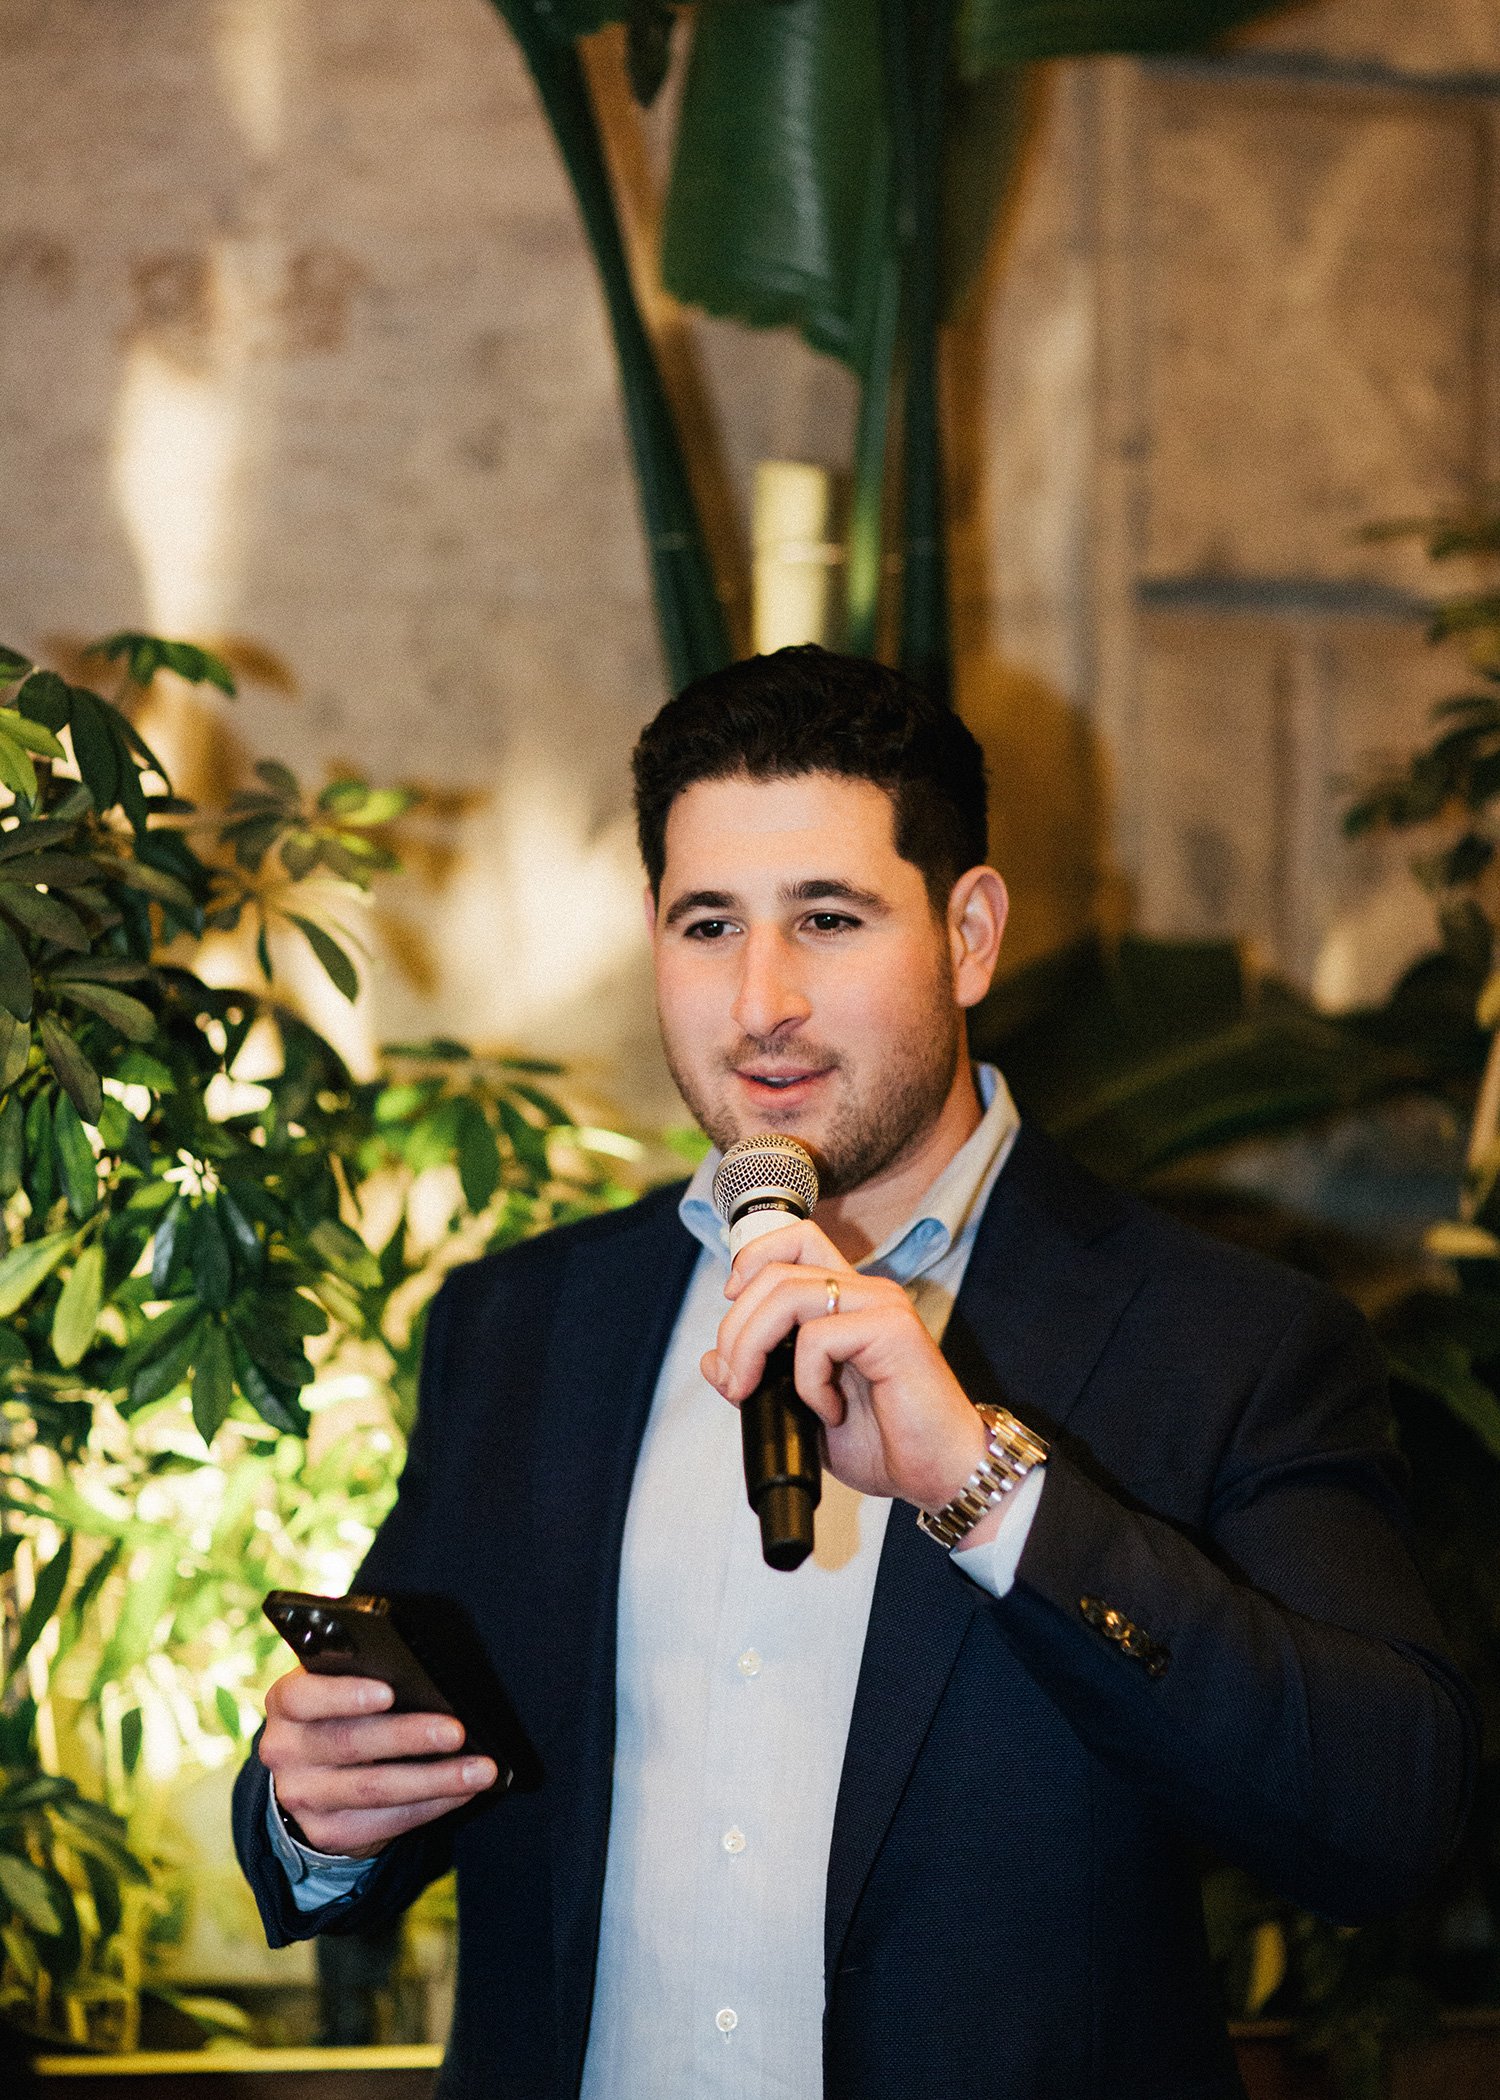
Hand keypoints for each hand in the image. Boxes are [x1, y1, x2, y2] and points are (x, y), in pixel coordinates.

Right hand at [258, 1669, 498, 1859]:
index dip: (345, 1695)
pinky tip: (462, 1792)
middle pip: (349, 1743)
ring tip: (479, 1769)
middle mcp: (285, 1751)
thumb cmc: (343, 1712)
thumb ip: (366, 1676)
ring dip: (434, 1779)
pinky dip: (431, 1806)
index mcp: (286, 1702)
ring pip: (374, 1789)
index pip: (304, 1696)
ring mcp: (303, 1796)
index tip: (390, 1692)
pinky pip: (385, 1821)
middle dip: (408, 1736)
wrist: (313, 1774)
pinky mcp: (327, 1832)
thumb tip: (427, 1680)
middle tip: (456, 1730)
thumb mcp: (339, 1687)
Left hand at [701, 1218, 989, 1512]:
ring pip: (788, 1294)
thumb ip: (761, 1380)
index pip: (796, 1239)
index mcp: (846, 1300)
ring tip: (756, 1390)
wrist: (938, 1475)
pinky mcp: (893, 1330)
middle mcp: (865, 1292)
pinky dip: (807, 1382)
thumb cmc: (885, 1443)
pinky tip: (829, 1410)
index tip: (730, 1304)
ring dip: (753, 1346)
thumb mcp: (803, 1411)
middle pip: (777, 1267)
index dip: (752, 1259)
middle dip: (736, 1325)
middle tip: (733, 1378)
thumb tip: (710, 1361)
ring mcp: (881, 1306)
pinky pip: (818, 1338)